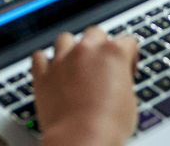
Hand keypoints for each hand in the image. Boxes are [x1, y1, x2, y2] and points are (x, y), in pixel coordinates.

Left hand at [32, 27, 137, 145]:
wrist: (81, 140)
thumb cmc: (108, 126)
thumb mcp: (130, 101)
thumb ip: (122, 80)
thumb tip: (117, 81)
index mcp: (113, 53)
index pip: (126, 41)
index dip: (129, 57)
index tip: (126, 70)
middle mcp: (86, 50)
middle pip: (95, 33)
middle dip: (99, 46)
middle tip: (101, 67)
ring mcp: (62, 60)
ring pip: (65, 39)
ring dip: (71, 49)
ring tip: (75, 66)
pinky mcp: (43, 73)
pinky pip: (39, 57)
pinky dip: (45, 62)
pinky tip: (51, 72)